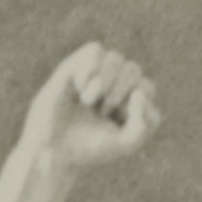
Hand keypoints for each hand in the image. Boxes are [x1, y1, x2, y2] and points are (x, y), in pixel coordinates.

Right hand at [15, 40, 158, 180]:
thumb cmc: (90, 148)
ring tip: (88, 101)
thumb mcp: (127, 142)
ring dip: (104, 81)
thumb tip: (138, 92)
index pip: (146, 88)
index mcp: (128, 101)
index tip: (118, 122)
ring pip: (115, 57)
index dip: (135, 104)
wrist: (54, 151)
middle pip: (132, 69)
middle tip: (102, 111)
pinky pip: (95, 50)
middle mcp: (113, 84)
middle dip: (119, 91)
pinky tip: (79, 86)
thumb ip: (147, 123)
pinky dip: (90, 68)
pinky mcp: (74, 67)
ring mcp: (93, 74)